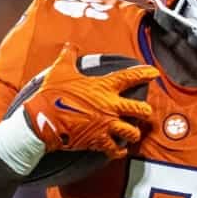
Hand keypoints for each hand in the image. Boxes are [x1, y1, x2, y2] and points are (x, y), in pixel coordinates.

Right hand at [19, 43, 156, 157]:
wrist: (42, 119)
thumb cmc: (52, 94)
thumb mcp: (60, 70)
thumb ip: (69, 56)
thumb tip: (69, 46)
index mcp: (103, 87)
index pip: (130, 77)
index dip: (144, 74)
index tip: (154, 73)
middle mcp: (110, 107)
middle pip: (139, 110)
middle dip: (145, 111)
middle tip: (145, 111)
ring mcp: (106, 125)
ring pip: (132, 132)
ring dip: (134, 133)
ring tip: (133, 132)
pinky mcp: (98, 141)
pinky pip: (116, 149)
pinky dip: (119, 151)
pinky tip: (120, 150)